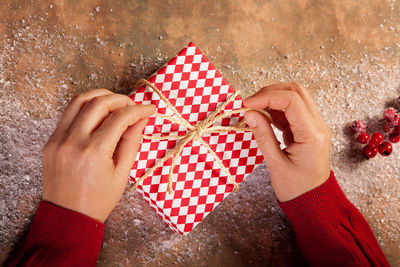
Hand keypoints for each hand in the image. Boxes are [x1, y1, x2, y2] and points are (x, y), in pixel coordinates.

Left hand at [42, 89, 154, 221]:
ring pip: (79, 101)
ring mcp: (58, 139)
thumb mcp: (122, 173)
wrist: (68, 217)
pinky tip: (98, 114)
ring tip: (115, 103)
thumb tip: (141, 119)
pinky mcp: (51, 141)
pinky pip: (68, 114)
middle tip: (133, 105)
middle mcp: (73, 141)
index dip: (138, 110)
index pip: (120, 118)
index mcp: (94, 152)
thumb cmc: (98, 200)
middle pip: (99, 102)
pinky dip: (85, 108)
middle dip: (120, 99)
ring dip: (100, 96)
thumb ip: (132, 142)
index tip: (149, 109)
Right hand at [244, 83, 331, 201]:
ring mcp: (315, 126)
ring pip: (295, 97)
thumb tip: (249, 113)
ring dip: (272, 99)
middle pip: (296, 92)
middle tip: (249, 104)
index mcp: (312, 134)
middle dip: (270, 92)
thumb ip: (263, 136)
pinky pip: (292, 110)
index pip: (291, 100)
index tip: (247, 104)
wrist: (313, 201)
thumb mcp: (275, 164)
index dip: (266, 97)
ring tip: (254, 111)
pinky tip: (262, 118)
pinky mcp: (308, 129)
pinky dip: (275, 109)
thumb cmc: (296, 188)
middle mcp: (318, 125)